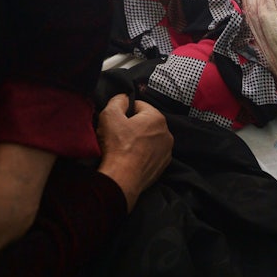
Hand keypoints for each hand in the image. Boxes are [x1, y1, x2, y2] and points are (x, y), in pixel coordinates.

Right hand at [96, 93, 173, 210]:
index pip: (139, 105)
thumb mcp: (110, 115)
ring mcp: (167, 151)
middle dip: (133, 126)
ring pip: (150, 139)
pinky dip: (143, 154)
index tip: (116, 121)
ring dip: (139, 140)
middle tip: (118, 135)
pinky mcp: (163, 165)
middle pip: (146, 123)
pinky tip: (131, 159)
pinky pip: (152, 154)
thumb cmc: (117, 145)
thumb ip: (118, 100)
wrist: (122, 178)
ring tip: (124, 148)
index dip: (124, 111)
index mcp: (157, 118)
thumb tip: (124, 97)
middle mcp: (167, 133)